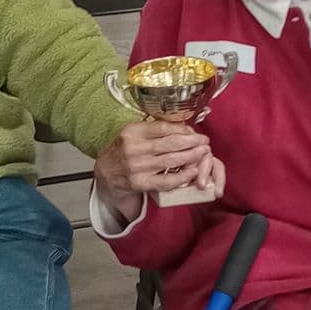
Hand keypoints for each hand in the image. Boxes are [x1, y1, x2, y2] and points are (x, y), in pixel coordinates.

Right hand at [93, 121, 221, 218]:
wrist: (106, 174)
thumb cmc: (123, 151)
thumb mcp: (132, 134)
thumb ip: (153, 129)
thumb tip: (182, 126)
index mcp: (132, 132)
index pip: (162, 127)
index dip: (182, 129)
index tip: (194, 130)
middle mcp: (134, 149)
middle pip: (170, 143)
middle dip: (192, 142)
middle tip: (205, 141)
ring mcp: (137, 167)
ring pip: (171, 160)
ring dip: (191, 156)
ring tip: (203, 153)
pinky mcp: (141, 183)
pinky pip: (166, 180)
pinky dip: (182, 176)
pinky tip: (193, 171)